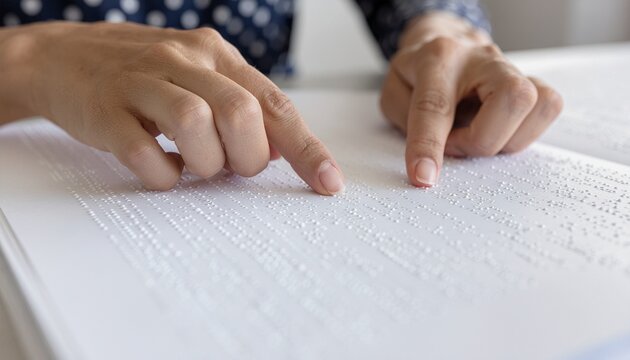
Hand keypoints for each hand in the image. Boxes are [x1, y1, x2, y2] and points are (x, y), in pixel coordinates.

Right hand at [4, 22, 343, 193]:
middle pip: (241, 113)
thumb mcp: (200, 77)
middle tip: (231, 168)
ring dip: (205, 163)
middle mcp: (185, 60)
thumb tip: (284, 152)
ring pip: (195, 124)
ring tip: (193, 165)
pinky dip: (161, 174)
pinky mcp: (105, 109)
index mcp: (218, 56)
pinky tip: (160, 168)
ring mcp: (142, 81)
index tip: (329, 184)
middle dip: (247, 157)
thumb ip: (243, 107)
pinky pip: (142, 152)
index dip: (307, 149)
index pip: (275, 104)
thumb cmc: (145, 76)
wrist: (62, 58)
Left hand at [380, 12, 562, 186]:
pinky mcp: (530, 81)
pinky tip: (496, 131)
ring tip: (475, 137)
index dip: (428, 145)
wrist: (443, 41)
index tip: (424, 176)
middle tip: (455, 144)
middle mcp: (481, 59)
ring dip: (504, 139)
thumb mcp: (393, 92)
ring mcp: (511, 67)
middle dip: (481, 140)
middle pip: (511, 98)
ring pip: (538, 104)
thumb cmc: (417, 73)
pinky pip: (548, 108)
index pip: (435, 106)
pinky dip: (524, 133)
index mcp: (438, 58)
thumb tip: (430, 157)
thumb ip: (406, 122)